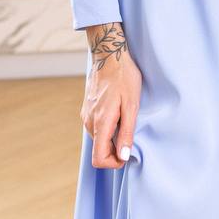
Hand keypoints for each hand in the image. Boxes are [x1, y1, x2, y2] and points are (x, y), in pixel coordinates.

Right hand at [82, 22, 141, 169]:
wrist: (108, 55)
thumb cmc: (124, 77)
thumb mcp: (132, 105)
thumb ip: (127, 132)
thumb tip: (124, 156)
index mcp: (101, 123)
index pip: (98, 159)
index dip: (113, 163)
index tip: (126, 153)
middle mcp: (89, 122)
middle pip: (99, 151)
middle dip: (115, 150)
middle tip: (130, 133)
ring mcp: (86, 115)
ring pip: (98, 139)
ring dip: (111, 138)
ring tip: (124, 119)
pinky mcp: (86, 109)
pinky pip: (96, 127)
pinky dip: (107, 128)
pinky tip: (117, 112)